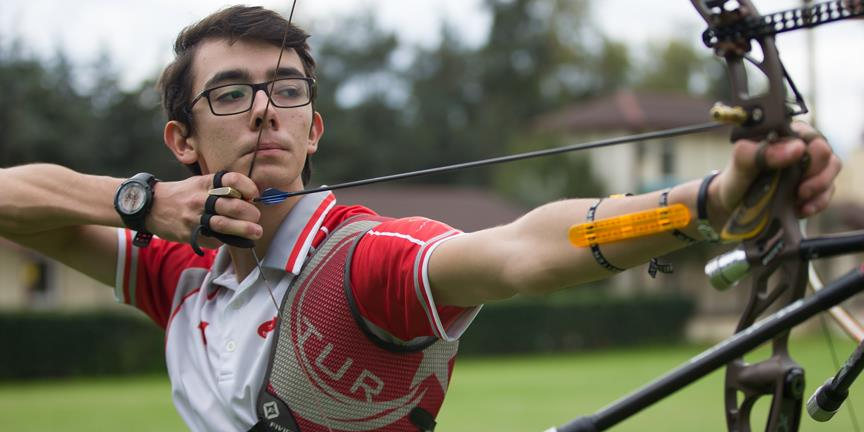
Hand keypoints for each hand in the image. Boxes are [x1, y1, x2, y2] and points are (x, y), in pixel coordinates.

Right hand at [146, 172, 261, 248]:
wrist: (150, 206)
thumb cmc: (181, 195)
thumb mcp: (198, 183)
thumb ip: (220, 189)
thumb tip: (248, 199)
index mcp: (206, 183)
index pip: (232, 180)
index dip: (248, 187)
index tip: (254, 195)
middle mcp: (201, 199)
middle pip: (234, 206)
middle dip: (251, 213)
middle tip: (256, 217)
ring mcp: (195, 217)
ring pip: (225, 224)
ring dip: (245, 229)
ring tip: (256, 231)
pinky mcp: (190, 234)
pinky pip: (213, 240)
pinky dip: (225, 240)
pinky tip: (230, 238)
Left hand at [711, 121, 841, 221]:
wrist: (732, 204)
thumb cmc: (736, 178)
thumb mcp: (740, 164)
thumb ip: (760, 152)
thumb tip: (797, 148)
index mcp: (783, 133)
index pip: (809, 134)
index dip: (807, 151)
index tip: (793, 167)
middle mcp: (799, 146)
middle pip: (825, 151)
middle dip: (814, 171)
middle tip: (797, 187)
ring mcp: (808, 166)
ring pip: (832, 168)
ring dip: (819, 187)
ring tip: (798, 198)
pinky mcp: (813, 186)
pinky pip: (828, 190)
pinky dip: (818, 201)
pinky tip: (801, 209)